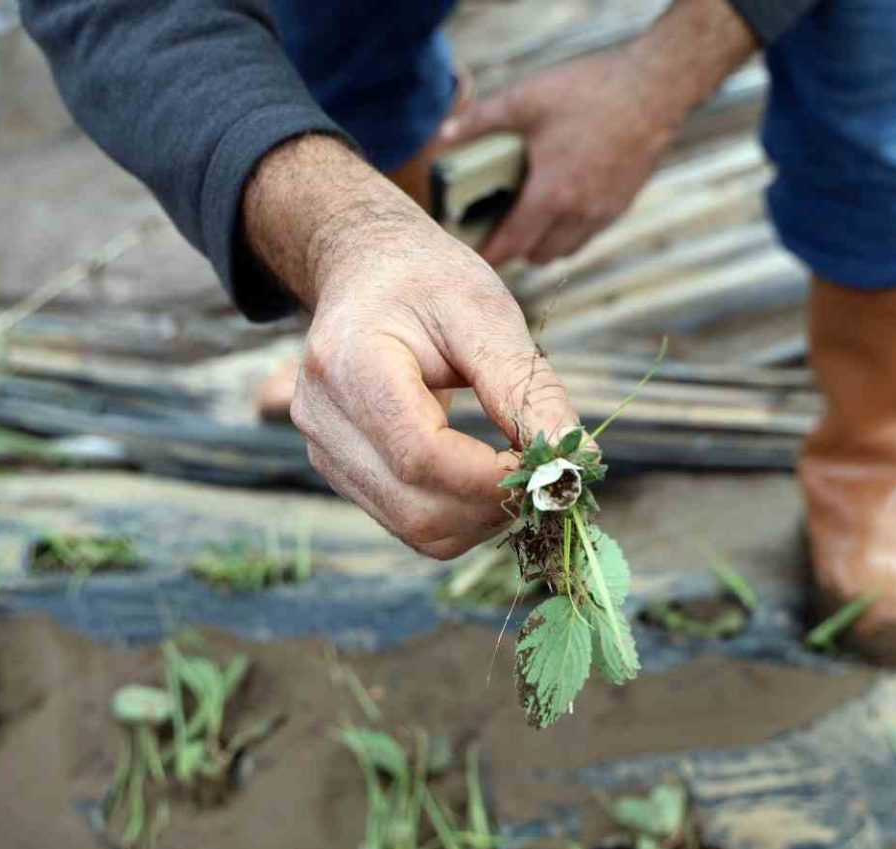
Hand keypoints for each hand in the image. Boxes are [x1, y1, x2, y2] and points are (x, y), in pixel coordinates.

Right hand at [243, 136, 582, 558]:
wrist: (365, 272)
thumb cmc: (425, 280)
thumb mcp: (483, 310)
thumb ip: (524, 385)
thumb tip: (574, 458)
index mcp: (347, 364)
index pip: (421, 455)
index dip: (493, 477)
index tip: (552, 464)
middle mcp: (321, 418)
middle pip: (417, 508)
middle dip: (496, 505)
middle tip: (547, 472)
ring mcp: (324, 452)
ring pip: (416, 530)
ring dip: (483, 517)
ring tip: (518, 469)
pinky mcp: (341, 474)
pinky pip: (409, 523)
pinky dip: (462, 514)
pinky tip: (486, 473)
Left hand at [439, 51, 677, 266]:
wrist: (654, 89)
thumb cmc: (591, 92)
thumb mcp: (526, 98)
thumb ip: (481, 119)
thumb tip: (444, 135)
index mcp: (551, 193)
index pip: (513, 242)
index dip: (491, 255)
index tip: (474, 258)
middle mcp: (579, 212)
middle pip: (539, 255)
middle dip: (516, 249)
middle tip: (498, 229)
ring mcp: (604, 211)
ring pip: (566, 250)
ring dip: (545, 244)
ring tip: (530, 220)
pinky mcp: (622, 204)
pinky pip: (589, 234)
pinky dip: (570, 231)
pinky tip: (562, 204)